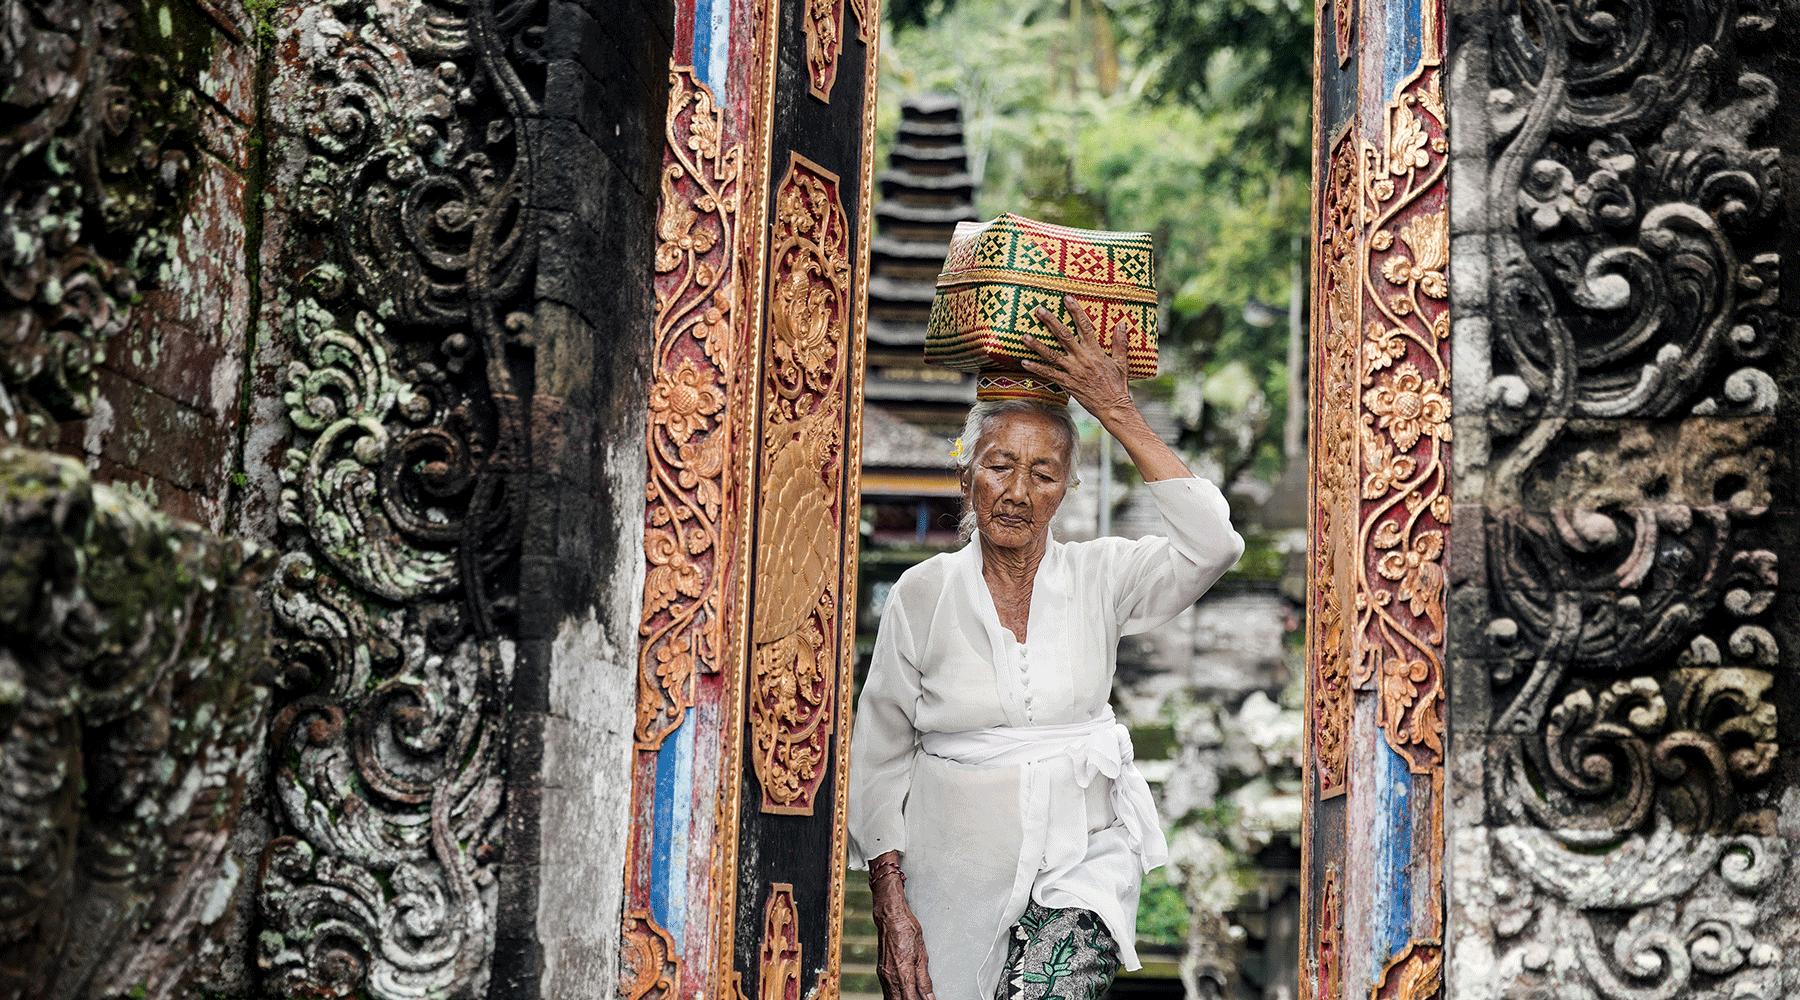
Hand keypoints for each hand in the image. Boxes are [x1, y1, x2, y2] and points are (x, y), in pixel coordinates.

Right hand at [870, 857, 933, 999]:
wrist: (890, 916)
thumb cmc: (906, 930)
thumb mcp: (922, 955)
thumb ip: (924, 980)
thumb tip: (929, 997)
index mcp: (902, 973)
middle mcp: (890, 977)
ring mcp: (883, 975)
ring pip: (891, 999)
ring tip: (915, 998)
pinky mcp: (881, 971)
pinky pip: (887, 991)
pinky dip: (895, 997)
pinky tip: (903, 995)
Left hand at [1022, 295, 1136, 420]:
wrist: (1113, 407)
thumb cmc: (1118, 385)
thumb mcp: (1122, 362)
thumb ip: (1120, 342)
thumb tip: (1122, 323)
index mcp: (1096, 351)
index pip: (1085, 326)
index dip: (1076, 311)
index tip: (1067, 299)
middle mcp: (1082, 359)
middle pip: (1064, 336)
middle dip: (1051, 322)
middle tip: (1039, 310)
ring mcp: (1073, 371)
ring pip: (1052, 355)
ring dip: (1037, 345)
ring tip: (1024, 336)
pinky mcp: (1067, 384)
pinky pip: (1049, 374)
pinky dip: (1036, 369)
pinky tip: (1024, 362)